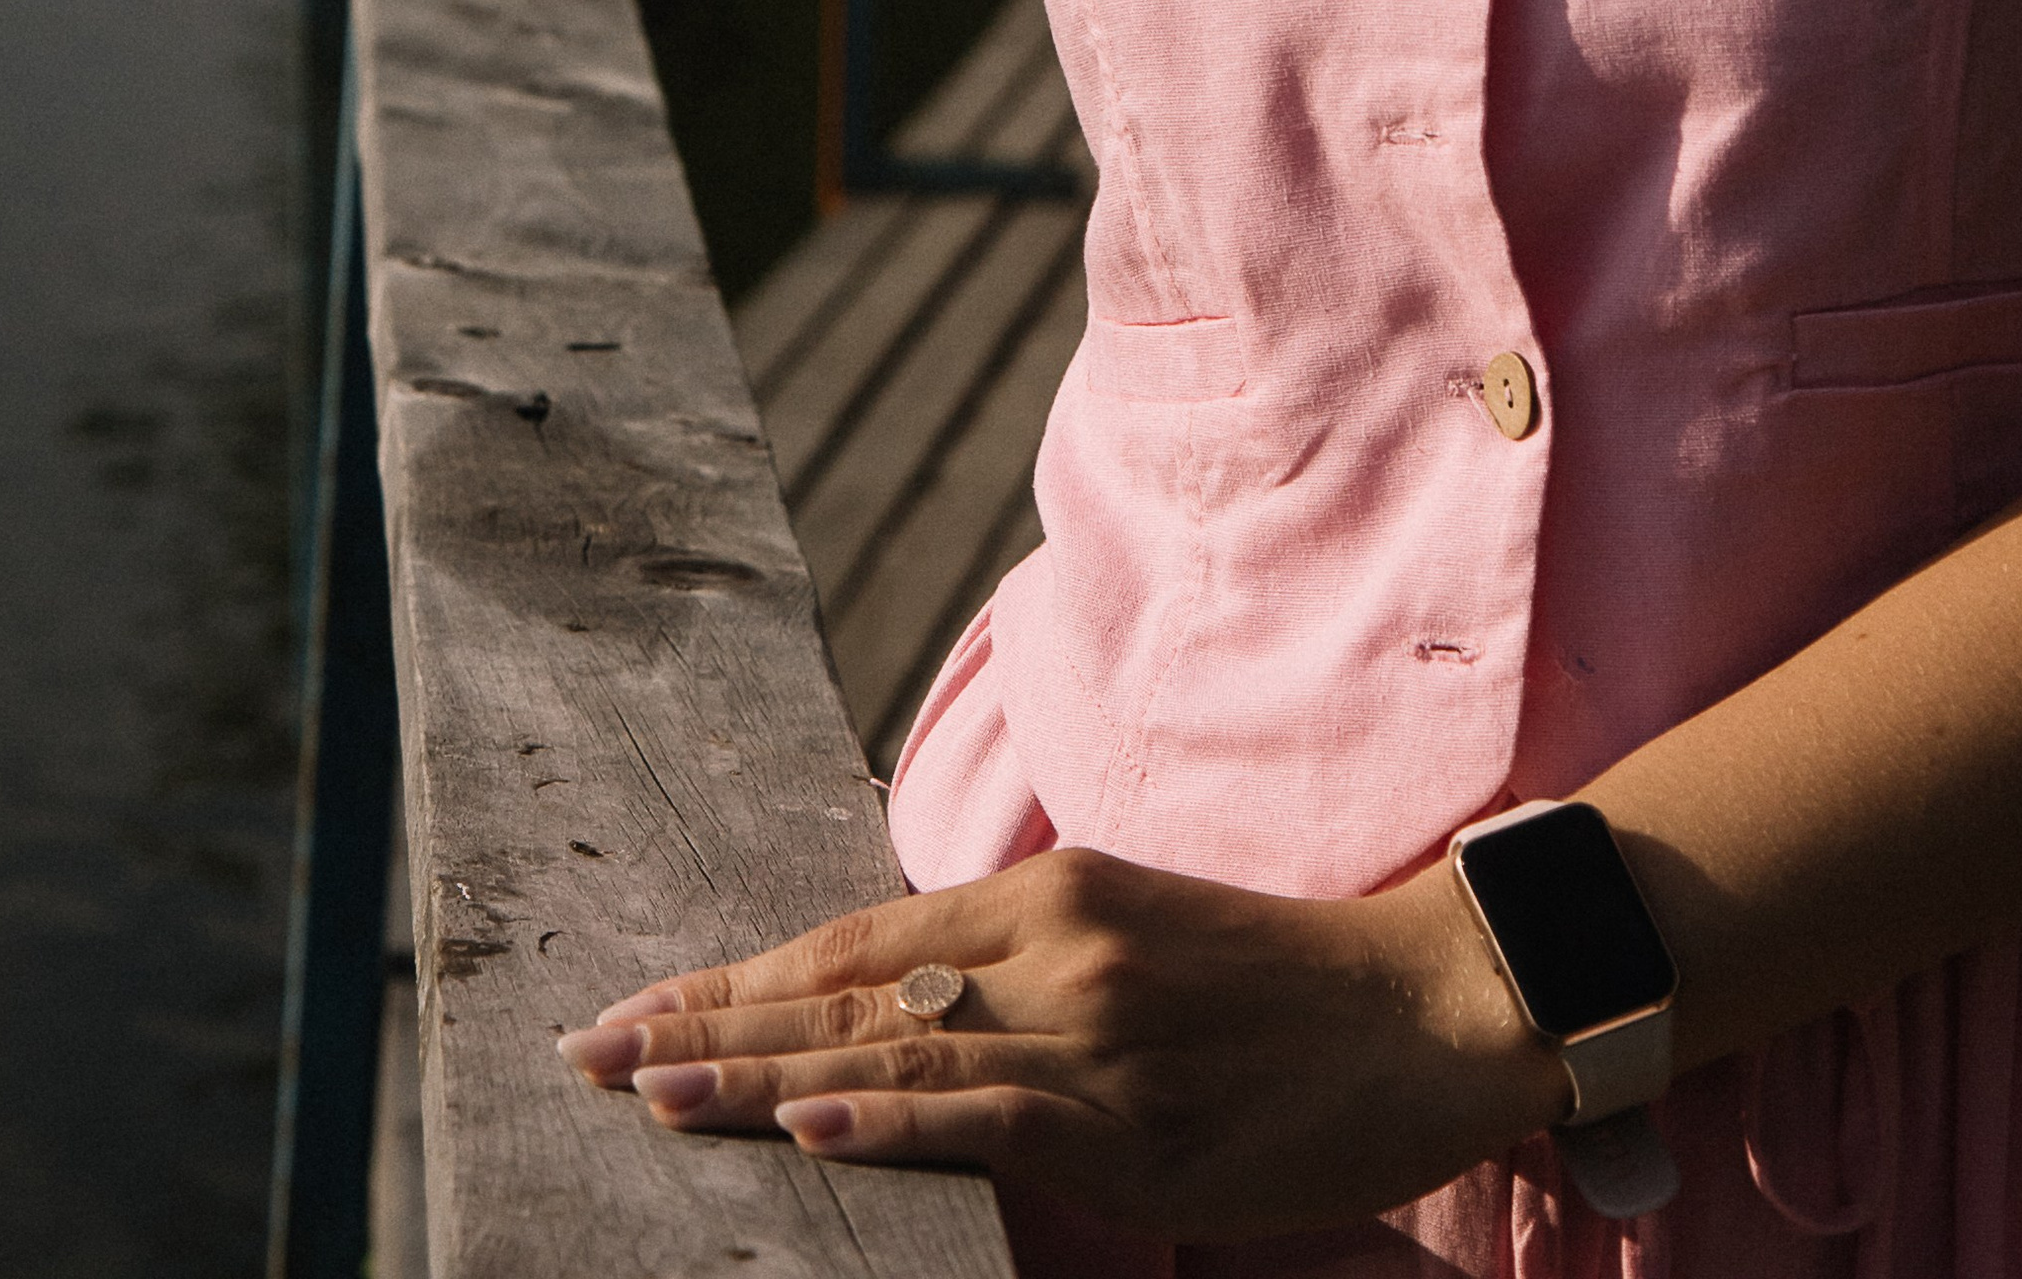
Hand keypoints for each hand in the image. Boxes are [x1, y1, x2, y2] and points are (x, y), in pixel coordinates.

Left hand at [556, 844, 1568, 1239]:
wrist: (1428, 1008)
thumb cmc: (1286, 991)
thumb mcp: (1141, 945)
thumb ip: (1030, 976)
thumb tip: (909, 1028)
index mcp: (1051, 896)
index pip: (857, 937)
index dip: (743, 975)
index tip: (643, 1005)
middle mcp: (1055, 944)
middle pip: (849, 985)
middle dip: (713, 1023)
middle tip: (592, 1051)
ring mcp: (1091, 1029)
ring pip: (893, 1050)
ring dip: (758, 1078)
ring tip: (653, 1093)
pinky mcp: (1132, 1116)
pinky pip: (985, 1115)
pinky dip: (886, 1120)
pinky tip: (804, 1124)